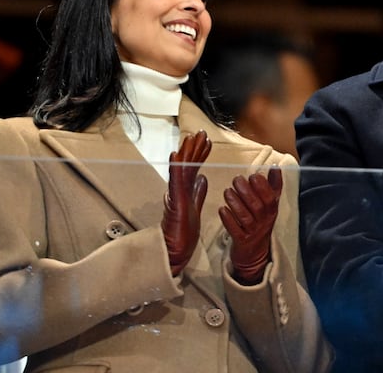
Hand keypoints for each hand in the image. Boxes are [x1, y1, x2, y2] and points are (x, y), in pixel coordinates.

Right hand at [161, 129, 211, 276]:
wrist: (175, 251)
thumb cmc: (183, 233)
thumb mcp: (195, 207)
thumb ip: (198, 192)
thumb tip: (203, 178)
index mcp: (186, 190)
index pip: (194, 168)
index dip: (200, 154)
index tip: (207, 141)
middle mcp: (180, 190)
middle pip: (188, 164)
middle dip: (195, 148)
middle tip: (201, 132)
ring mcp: (176, 195)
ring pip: (181, 168)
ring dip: (187, 152)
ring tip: (191, 137)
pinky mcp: (174, 202)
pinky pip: (175, 181)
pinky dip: (176, 167)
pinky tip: (176, 155)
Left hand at [219, 166, 281, 284]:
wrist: (255, 253)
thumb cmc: (261, 222)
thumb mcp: (270, 205)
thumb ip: (273, 186)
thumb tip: (276, 167)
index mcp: (271, 211)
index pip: (270, 198)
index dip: (262, 187)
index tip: (253, 176)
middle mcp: (264, 222)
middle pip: (257, 207)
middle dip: (247, 192)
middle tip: (236, 179)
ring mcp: (253, 232)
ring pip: (245, 217)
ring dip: (236, 203)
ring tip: (227, 192)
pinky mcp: (241, 241)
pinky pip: (235, 231)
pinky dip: (228, 220)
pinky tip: (222, 209)